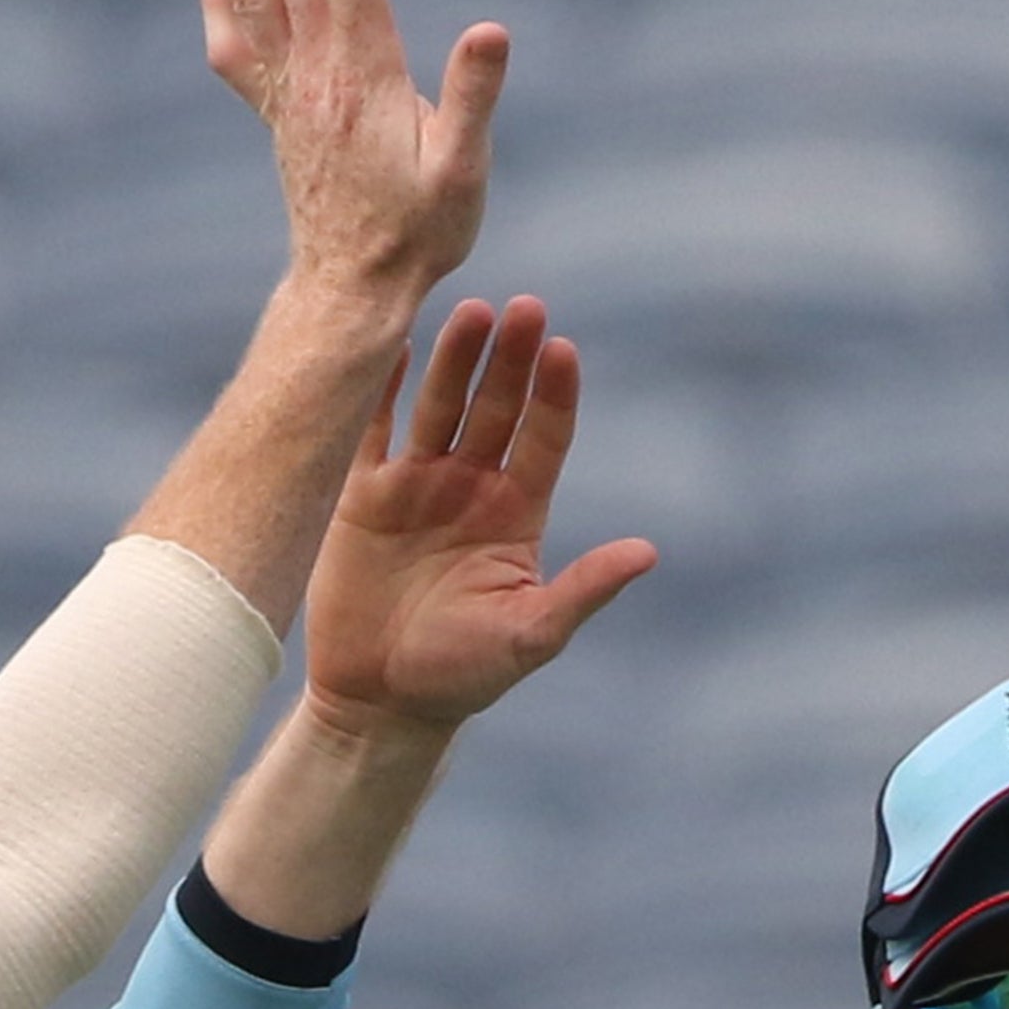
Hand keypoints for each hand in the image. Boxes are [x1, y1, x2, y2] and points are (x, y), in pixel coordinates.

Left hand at [194, 0, 501, 303]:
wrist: (353, 290)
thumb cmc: (419, 234)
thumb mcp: (463, 171)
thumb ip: (474, 98)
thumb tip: (492, 30)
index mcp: (366, 78)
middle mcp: (318, 78)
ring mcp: (291, 96)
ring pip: (252, 0)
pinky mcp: (279, 118)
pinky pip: (236, 53)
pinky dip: (220, 7)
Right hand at [302, 296, 659, 738]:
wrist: (379, 701)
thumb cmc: (463, 676)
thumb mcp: (531, 634)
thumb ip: (584, 590)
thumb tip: (646, 553)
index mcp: (517, 513)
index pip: (544, 437)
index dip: (554, 394)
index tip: (563, 351)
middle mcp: (471, 488)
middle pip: (496, 408)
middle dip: (509, 360)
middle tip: (524, 308)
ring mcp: (416, 486)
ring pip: (440, 407)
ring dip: (456, 361)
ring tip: (470, 311)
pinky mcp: (361, 496)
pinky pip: (371, 431)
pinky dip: (380, 390)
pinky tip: (395, 345)